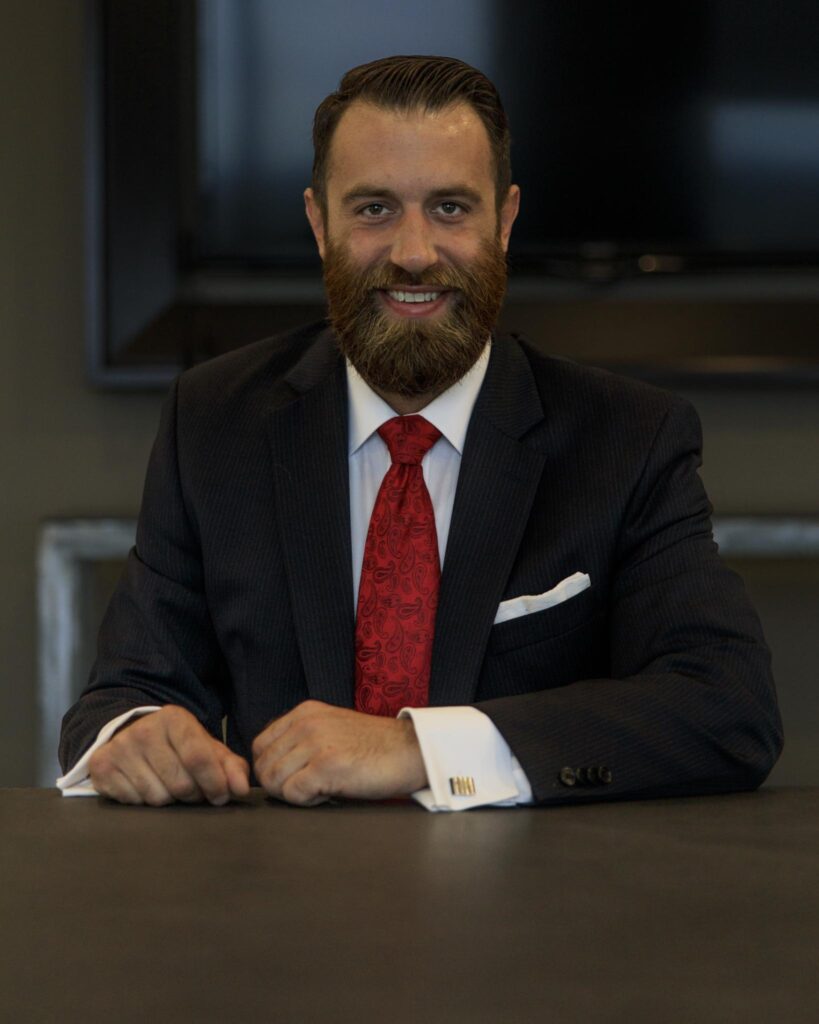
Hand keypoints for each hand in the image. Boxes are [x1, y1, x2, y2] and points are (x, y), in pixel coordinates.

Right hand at [88, 705, 249, 806]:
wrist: (130, 735)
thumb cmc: (176, 747)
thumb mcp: (207, 749)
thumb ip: (230, 767)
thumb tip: (240, 789)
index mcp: (174, 719)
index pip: (198, 757)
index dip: (214, 783)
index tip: (220, 796)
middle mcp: (144, 730)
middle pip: (180, 783)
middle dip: (193, 794)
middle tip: (193, 790)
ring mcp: (120, 748)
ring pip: (157, 797)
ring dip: (169, 799)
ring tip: (169, 785)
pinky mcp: (101, 767)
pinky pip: (134, 802)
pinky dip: (144, 802)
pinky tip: (145, 786)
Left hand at [251, 700, 427, 805]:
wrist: (411, 751)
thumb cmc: (374, 747)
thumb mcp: (331, 729)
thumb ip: (301, 739)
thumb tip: (270, 767)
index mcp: (304, 712)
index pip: (260, 746)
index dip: (271, 768)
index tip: (294, 777)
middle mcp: (306, 723)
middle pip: (263, 766)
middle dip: (281, 785)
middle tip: (309, 788)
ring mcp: (316, 743)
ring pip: (273, 781)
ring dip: (294, 794)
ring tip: (320, 790)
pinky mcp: (327, 766)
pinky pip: (293, 794)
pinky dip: (307, 802)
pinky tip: (328, 795)